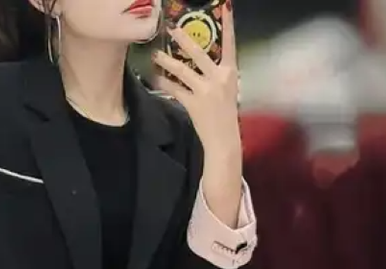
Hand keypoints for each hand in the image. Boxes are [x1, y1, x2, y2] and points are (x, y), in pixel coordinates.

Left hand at [152, 3, 240, 164]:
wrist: (223, 139)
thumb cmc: (224, 114)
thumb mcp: (227, 89)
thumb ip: (216, 74)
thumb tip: (199, 60)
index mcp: (230, 72)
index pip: (230, 43)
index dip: (228, 25)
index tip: (226, 7)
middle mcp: (219, 78)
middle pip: (199, 53)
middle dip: (184, 40)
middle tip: (172, 29)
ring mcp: (206, 91)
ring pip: (182, 70)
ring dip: (167, 61)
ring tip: (155, 54)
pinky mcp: (194, 104)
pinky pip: (175, 90)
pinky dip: (163, 83)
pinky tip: (154, 78)